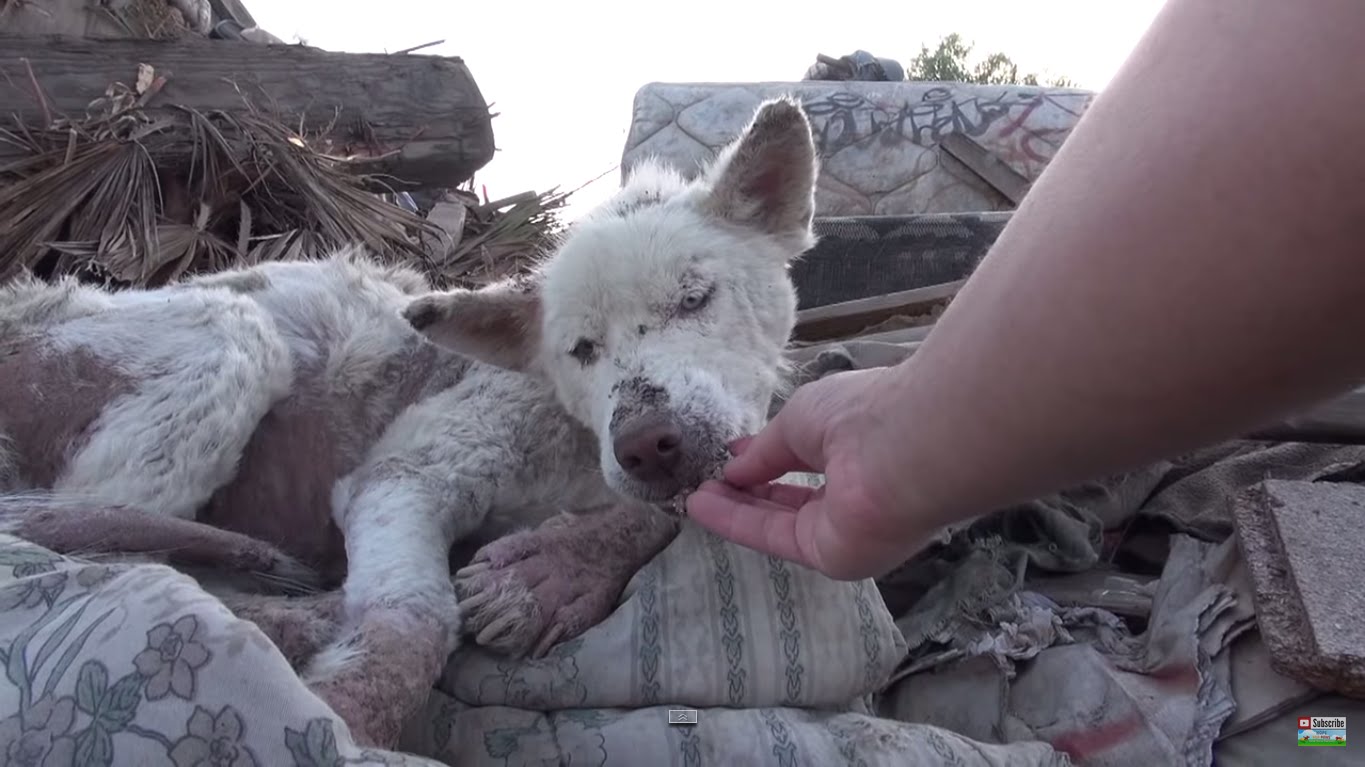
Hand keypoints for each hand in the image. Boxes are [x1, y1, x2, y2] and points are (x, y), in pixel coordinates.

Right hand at [685, 366, 932, 579]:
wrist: (905, 448)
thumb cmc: (859, 416)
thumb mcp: (800, 418)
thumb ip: (767, 449)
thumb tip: (734, 466)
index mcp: (860, 450)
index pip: (809, 461)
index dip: (769, 459)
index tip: (732, 456)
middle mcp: (857, 493)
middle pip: (794, 499)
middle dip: (751, 489)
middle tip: (709, 481)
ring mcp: (846, 530)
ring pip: (781, 522)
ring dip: (737, 508)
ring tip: (695, 496)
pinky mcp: (832, 557)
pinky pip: (776, 537)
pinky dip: (737, 523)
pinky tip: (703, 507)